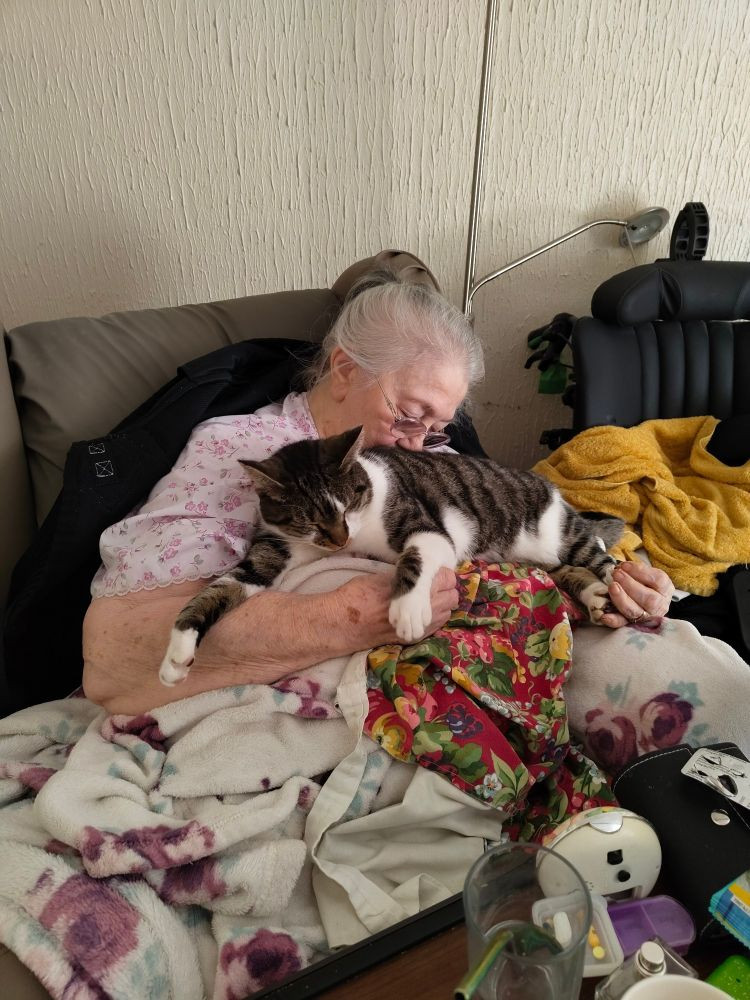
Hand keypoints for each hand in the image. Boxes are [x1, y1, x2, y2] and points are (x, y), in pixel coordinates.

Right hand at [337, 567, 459, 647]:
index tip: (434, 571)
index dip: (443, 573)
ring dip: (443, 604)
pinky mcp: (412, 638)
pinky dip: (435, 619)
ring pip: (447, 613)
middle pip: (451, 597)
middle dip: (447, 589)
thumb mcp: (383, 577)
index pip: (446, 579)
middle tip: (435, 583)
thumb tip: (419, 573)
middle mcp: (421, 609)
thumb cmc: (357, 595)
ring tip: (429, 598)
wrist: (342, 622)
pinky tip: (424, 613)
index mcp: (414, 589)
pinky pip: (435, 627)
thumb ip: (406, 577)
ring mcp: (418, 627)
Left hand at [600, 561, 673, 628]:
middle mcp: (659, 605)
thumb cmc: (643, 582)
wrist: (644, 598)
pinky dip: (613, 620)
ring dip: (621, 599)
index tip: (624, 565)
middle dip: (630, 585)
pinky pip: (623, 624)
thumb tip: (621, 567)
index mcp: (665, 589)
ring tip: (612, 586)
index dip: (640, 572)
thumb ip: (635, 570)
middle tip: (616, 574)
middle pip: (649, 598)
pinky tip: (604, 616)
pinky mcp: (632, 624)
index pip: (658, 580)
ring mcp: (646, 617)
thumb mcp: (645, 573)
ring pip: (636, 612)